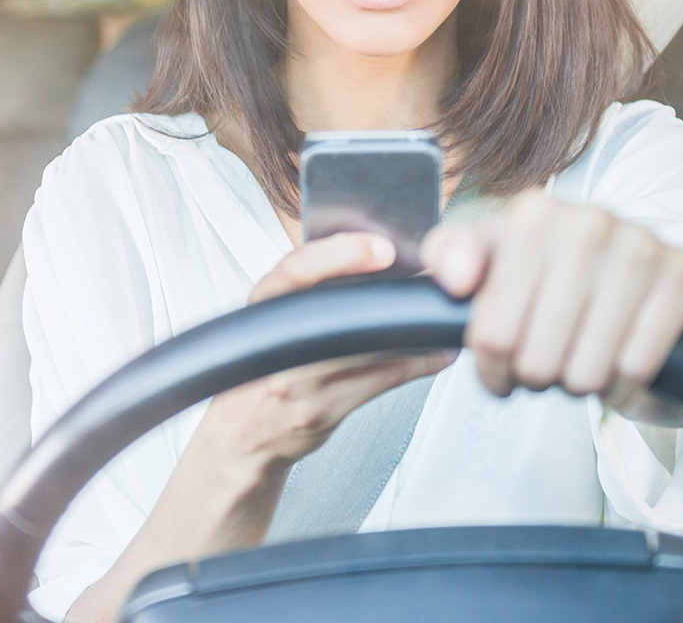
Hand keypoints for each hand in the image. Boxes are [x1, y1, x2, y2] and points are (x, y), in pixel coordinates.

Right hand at [201, 232, 451, 476]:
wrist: (241, 432)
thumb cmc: (266, 362)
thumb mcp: (273, 312)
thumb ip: (313, 284)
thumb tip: (380, 253)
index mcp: (265, 303)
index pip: (297, 270)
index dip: (341, 255)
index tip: (383, 249)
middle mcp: (278, 343)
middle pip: (339, 313)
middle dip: (389, 300)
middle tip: (430, 285)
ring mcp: (298, 382)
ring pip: (370, 351)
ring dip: (414, 333)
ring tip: (440, 315)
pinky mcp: (322, 412)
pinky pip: (381, 382)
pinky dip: (415, 365)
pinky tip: (435, 354)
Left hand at [421, 190, 682, 411]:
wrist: (633, 277)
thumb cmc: (548, 276)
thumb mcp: (489, 262)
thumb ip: (450, 258)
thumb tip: (453, 277)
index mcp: (532, 214)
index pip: (493, 332)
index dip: (493, 364)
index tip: (500, 363)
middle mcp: (588, 221)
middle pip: (538, 357)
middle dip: (538, 376)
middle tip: (547, 364)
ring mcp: (641, 245)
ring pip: (588, 368)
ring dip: (581, 382)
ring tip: (580, 362)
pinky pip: (637, 367)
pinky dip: (625, 386)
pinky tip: (619, 368)